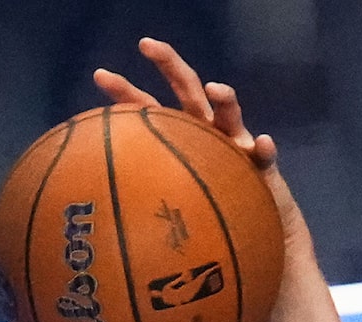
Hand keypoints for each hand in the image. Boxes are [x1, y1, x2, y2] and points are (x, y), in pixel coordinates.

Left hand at [93, 37, 300, 232]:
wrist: (251, 237)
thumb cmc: (203, 221)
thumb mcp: (166, 206)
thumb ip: (141, 197)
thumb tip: (96, 210)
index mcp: (180, 136)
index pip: (149, 107)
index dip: (125, 91)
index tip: (99, 76)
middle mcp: (207, 132)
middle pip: (187, 89)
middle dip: (168, 63)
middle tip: (145, 44)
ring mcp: (237, 147)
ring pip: (230, 114)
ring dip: (224, 98)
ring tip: (214, 90)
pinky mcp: (264, 168)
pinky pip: (265, 156)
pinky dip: (264, 148)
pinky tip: (262, 143)